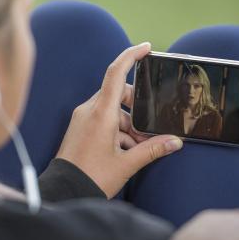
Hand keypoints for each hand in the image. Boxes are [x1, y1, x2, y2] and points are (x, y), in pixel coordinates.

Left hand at [57, 42, 182, 198]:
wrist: (63, 191)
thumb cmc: (91, 177)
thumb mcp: (126, 164)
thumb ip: (152, 150)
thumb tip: (175, 142)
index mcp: (100, 113)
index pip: (116, 73)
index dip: (131, 56)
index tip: (146, 47)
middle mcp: (89, 111)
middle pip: (118, 94)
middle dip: (137, 108)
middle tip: (148, 130)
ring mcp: (82, 118)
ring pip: (112, 109)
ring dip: (128, 123)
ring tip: (138, 147)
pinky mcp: (80, 127)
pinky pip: (102, 119)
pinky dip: (117, 129)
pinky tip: (126, 150)